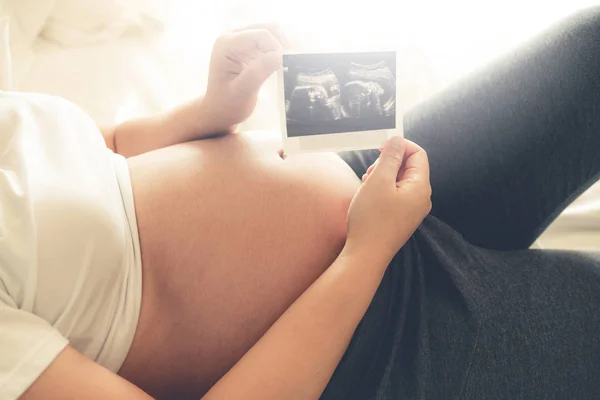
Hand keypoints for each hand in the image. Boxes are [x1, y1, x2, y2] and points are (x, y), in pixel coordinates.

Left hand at [201, 24, 287, 132]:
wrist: (219, 111)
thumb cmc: (228, 105)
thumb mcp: (243, 91)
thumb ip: (258, 71)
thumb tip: (279, 54)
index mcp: (227, 45)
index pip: (259, 35)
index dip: (277, 47)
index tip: (285, 65)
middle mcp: (231, 36)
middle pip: (266, 28)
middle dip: (282, 42)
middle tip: (292, 62)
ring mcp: (238, 40)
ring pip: (268, 32)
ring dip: (281, 45)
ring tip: (289, 63)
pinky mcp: (246, 47)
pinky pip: (266, 41)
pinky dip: (277, 49)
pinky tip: (282, 64)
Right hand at [346, 136, 431, 261]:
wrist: (366, 255)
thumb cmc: (371, 220)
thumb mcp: (379, 181)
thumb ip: (390, 157)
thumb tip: (397, 140)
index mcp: (421, 188)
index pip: (418, 154)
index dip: (400, 146)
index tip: (380, 148)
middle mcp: (421, 199)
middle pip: (409, 167)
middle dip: (388, 164)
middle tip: (370, 173)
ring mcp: (412, 210)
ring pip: (399, 181)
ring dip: (382, 177)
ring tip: (366, 186)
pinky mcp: (401, 218)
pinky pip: (395, 195)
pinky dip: (381, 191)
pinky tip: (368, 198)